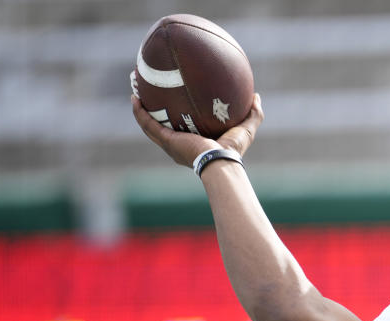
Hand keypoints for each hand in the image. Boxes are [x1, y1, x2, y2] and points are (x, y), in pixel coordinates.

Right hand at [131, 93, 263, 167]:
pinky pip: (148, 125)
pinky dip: (139, 113)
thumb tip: (256, 95)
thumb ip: (253, 113)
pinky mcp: (166, 141)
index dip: (175, 114)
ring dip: (139, 108)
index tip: (173, 100)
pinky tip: (134, 98)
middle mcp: (178, 144)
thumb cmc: (234, 150)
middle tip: (146, 92)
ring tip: (134, 90)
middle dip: (152, 109)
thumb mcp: (246, 128)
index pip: (181, 128)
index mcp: (193, 142)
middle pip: (160, 124)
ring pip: (148, 124)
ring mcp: (170, 144)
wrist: (221, 162)